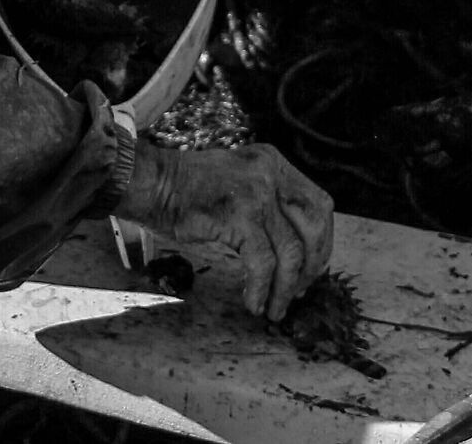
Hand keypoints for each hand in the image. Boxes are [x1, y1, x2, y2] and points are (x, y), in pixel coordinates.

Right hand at [118, 142, 333, 320]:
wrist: (149, 184)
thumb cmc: (186, 193)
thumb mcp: (238, 187)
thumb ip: (267, 208)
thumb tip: (293, 258)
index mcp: (273, 163)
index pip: (318, 204)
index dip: (322, 242)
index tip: (311, 270)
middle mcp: (270, 172)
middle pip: (315, 225)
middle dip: (312, 266)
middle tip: (298, 292)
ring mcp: (256, 192)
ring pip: (292, 250)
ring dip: (286, 287)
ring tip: (275, 308)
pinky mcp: (238, 215)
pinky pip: (263, 262)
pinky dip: (261, 288)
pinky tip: (254, 303)